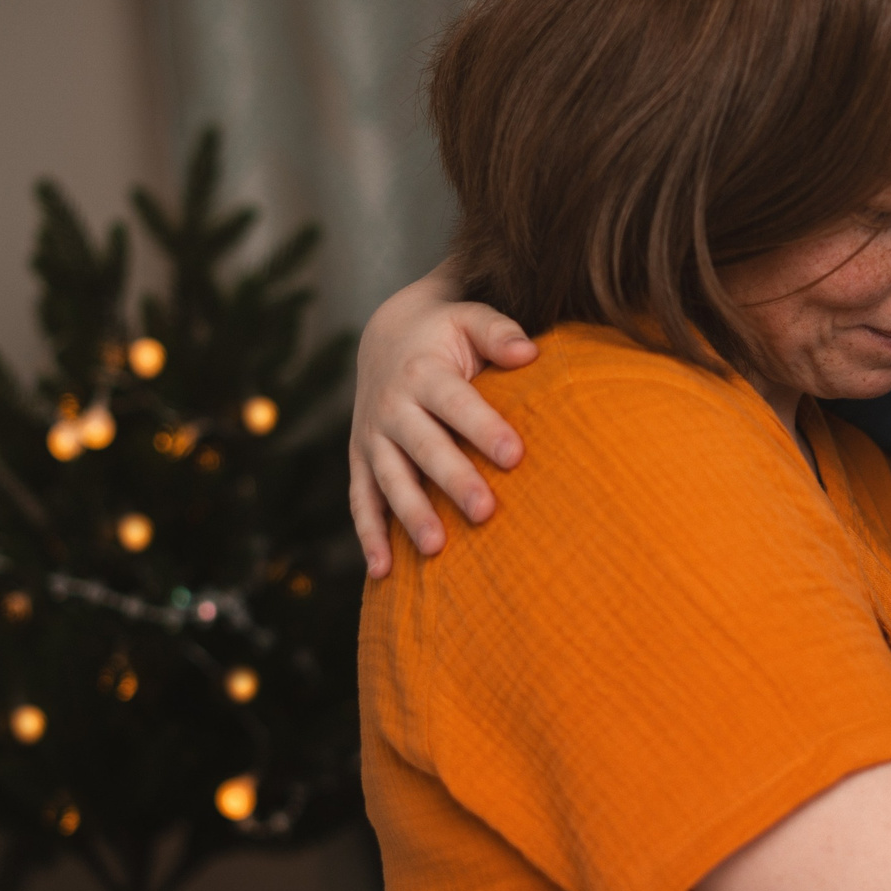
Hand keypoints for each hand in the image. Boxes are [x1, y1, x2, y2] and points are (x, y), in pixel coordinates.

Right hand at [349, 261, 539, 576]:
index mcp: (423, 372)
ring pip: (390, 480)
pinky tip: (382, 571)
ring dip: (410, 514)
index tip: (516, 455)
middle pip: (424, 448)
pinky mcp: (360, 461)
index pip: (457, 403)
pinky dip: (368, 536)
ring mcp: (372, 437)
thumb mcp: (469, 318)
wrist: (387, 337)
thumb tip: (529, 353)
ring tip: (436, 548)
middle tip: (486, 512)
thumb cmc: (445, 333)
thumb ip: (498, 332)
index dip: (484, 428)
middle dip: (453, 480)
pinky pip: (361, 501)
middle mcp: (392, 407)